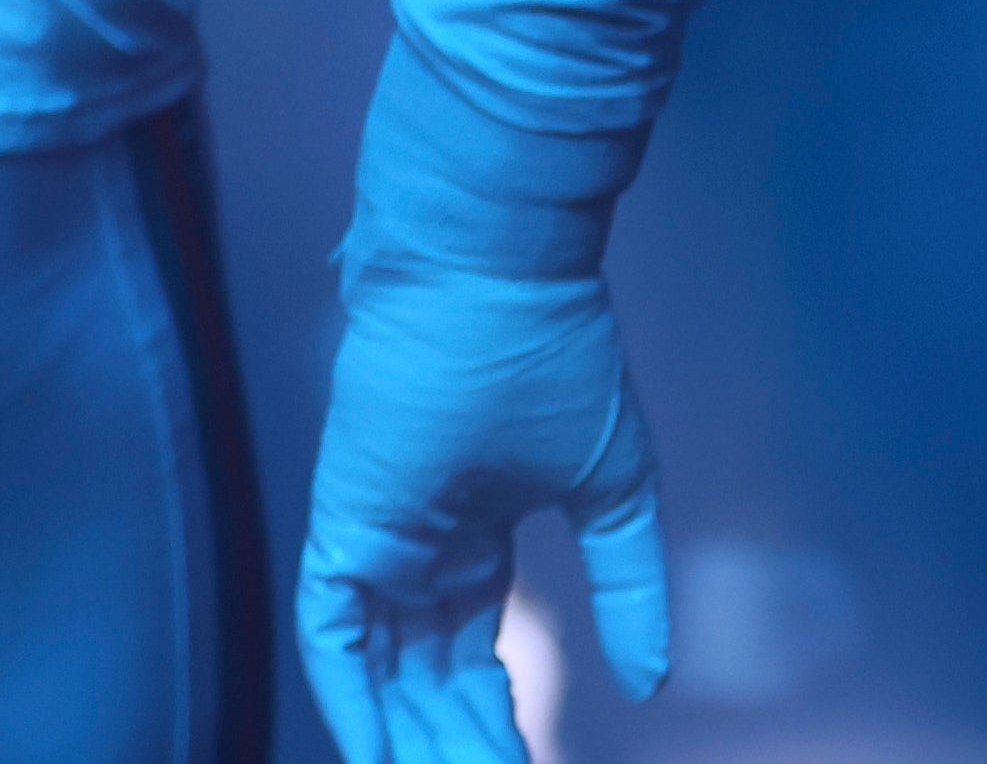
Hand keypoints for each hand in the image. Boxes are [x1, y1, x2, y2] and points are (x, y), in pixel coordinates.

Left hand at [296, 244, 671, 763]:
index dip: (499, 718)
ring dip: (416, 741)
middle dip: (460, 745)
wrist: (495, 272)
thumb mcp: (614, 487)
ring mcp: (376, 544)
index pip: (475, 657)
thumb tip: (652, 680)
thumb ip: (630, 586)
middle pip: (429, 682)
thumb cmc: (556, 354)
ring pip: (384, 677)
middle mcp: (419, 553)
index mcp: (476, 535)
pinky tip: (385, 758)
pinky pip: (333, 642)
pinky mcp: (342, 531)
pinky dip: (357, 706)